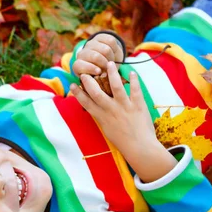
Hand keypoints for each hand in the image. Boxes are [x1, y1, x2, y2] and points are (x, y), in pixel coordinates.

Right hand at [71, 62, 176, 181]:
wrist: (140, 148)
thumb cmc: (123, 141)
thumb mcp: (107, 129)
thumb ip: (102, 117)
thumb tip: (96, 108)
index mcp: (102, 117)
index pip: (86, 103)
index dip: (78, 93)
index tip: (72, 84)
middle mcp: (111, 111)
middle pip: (96, 93)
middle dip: (90, 81)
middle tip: (86, 72)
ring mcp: (124, 107)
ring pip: (116, 87)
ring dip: (112, 74)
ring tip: (110, 63)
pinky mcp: (138, 106)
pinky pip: (135, 90)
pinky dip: (134, 81)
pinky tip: (132, 72)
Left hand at [72, 33, 123, 76]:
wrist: (103, 59)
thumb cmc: (99, 73)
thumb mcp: (96, 78)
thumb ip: (98, 78)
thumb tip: (104, 75)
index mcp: (78, 66)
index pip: (79, 65)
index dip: (89, 68)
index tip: (99, 72)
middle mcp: (82, 54)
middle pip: (96, 56)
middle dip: (105, 63)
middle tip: (109, 67)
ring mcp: (90, 44)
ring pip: (106, 50)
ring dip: (112, 57)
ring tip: (111, 61)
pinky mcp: (99, 37)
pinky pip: (111, 41)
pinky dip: (115, 48)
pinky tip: (113, 53)